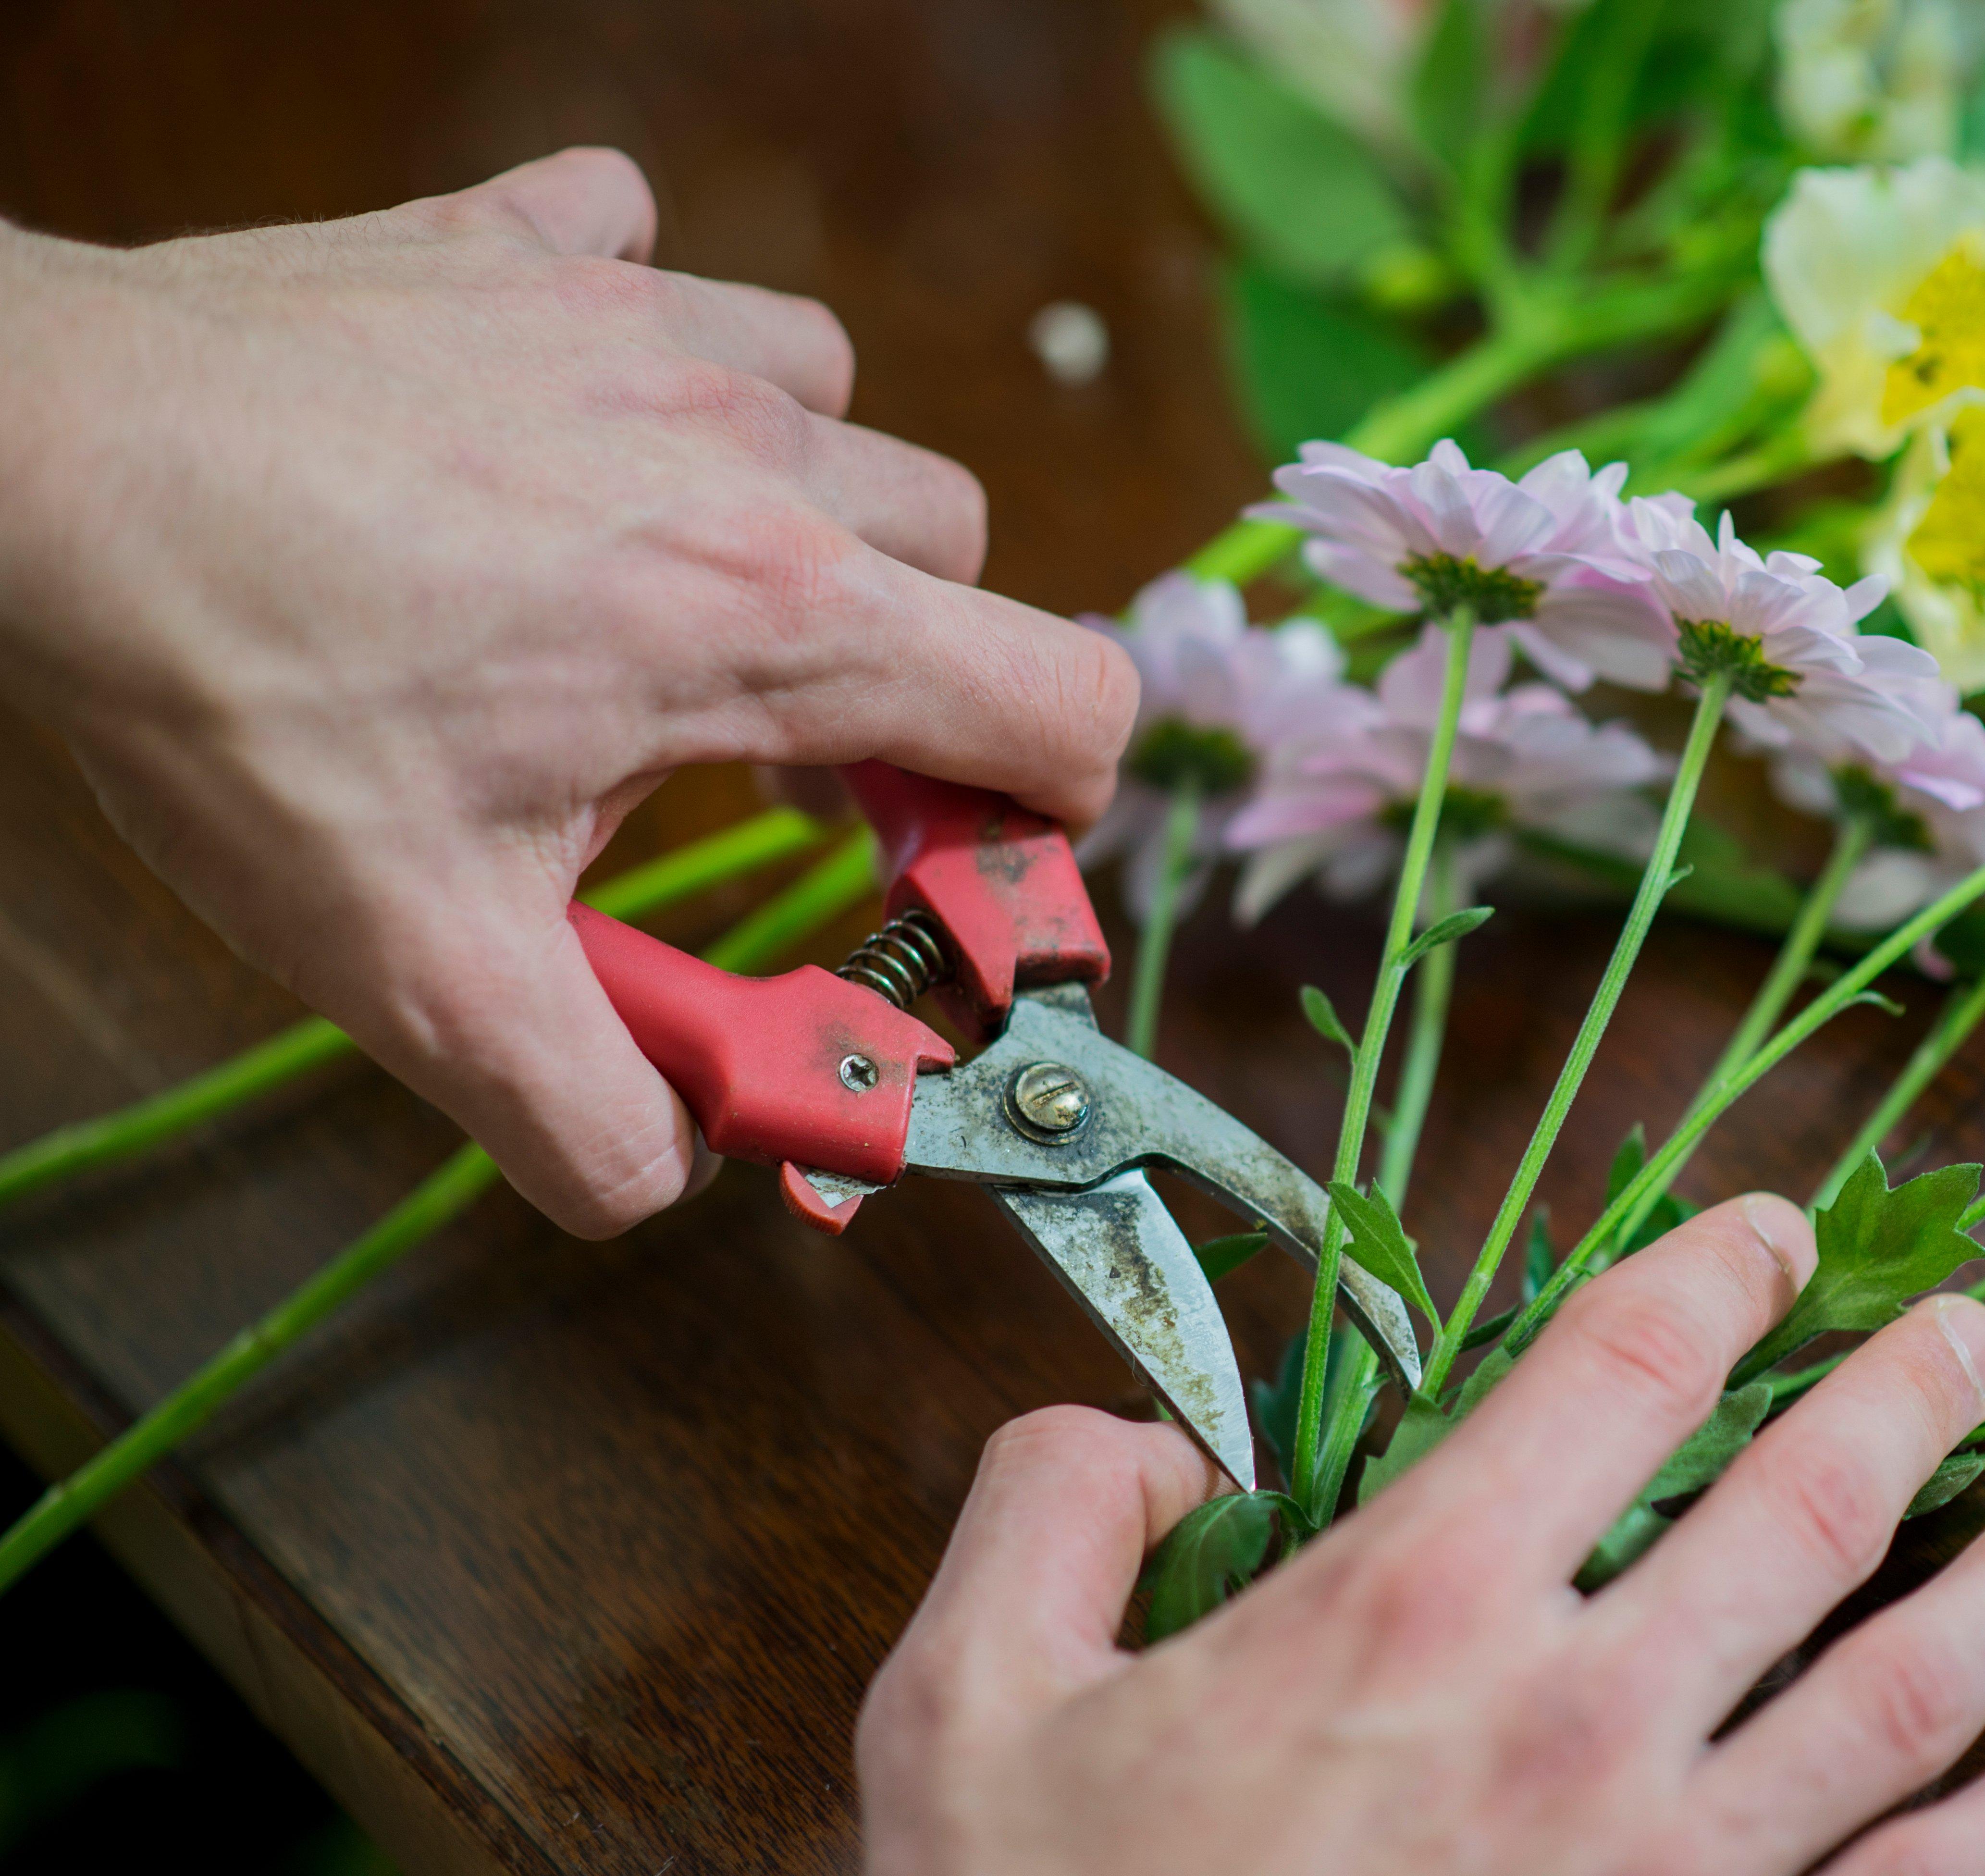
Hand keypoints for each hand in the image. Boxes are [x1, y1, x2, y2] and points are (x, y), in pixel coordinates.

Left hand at [0, 149, 1135, 1235]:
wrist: (32, 465)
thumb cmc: (229, 691)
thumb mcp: (415, 965)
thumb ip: (590, 1110)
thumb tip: (684, 1172)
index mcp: (765, 625)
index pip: (1062, 702)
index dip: (1041, 805)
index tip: (931, 861)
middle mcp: (750, 457)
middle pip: (962, 565)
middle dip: (905, 672)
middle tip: (766, 752)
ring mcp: (645, 327)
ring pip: (838, 408)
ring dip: (801, 505)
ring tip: (671, 582)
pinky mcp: (527, 246)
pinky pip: (667, 252)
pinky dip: (654, 332)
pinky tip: (574, 413)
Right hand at [858, 1196, 1984, 1875]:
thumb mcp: (965, 1711)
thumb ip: (1046, 1515)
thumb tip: (1138, 1433)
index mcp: (1412, 1611)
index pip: (1611, 1368)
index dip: (1713, 1272)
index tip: (1778, 1236)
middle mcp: (1579, 1718)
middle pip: (1805, 1506)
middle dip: (1914, 1395)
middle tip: (1981, 1332)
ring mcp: (1681, 1868)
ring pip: (1917, 1683)